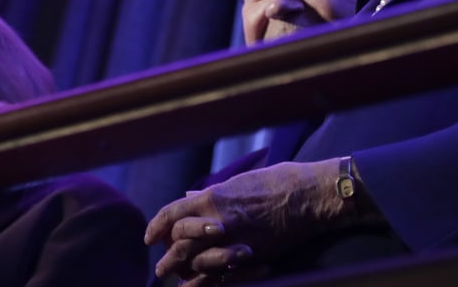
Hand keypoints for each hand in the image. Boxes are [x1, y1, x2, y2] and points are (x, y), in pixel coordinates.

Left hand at [144, 159, 350, 281]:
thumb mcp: (239, 181)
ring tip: (176, 278)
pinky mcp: (250, 256)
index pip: (172, 213)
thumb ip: (212, 194)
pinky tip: (198, 285)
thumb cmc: (276, 181)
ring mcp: (233, 241)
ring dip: (183, 271)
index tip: (150, 237)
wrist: (307, 196)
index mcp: (213, 197)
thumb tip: (189, 197)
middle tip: (161, 266)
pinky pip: (219, 275)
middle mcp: (217, 220)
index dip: (156, 226)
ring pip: (196, 262)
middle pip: (179, 242)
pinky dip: (205, 282)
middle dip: (167, 255)